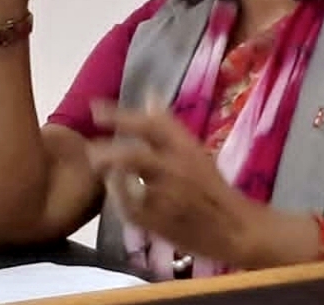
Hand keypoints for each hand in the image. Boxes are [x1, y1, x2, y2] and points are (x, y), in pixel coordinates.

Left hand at [84, 100, 265, 265]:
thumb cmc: (211, 187)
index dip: (120, 115)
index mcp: (188, 148)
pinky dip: (118, 199)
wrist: (232, 228)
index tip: (95, 109)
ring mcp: (167, 197)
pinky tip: (115, 193)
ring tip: (99, 170)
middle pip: (134, 156)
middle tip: (90, 150)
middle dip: (107, 152)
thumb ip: (167, 126)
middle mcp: (177, 169)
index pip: (151, 125)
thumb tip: (148, 95)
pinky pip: (128, 209)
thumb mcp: (194, 151)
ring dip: (109, 175)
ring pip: (128, 184)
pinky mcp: (159, 222)